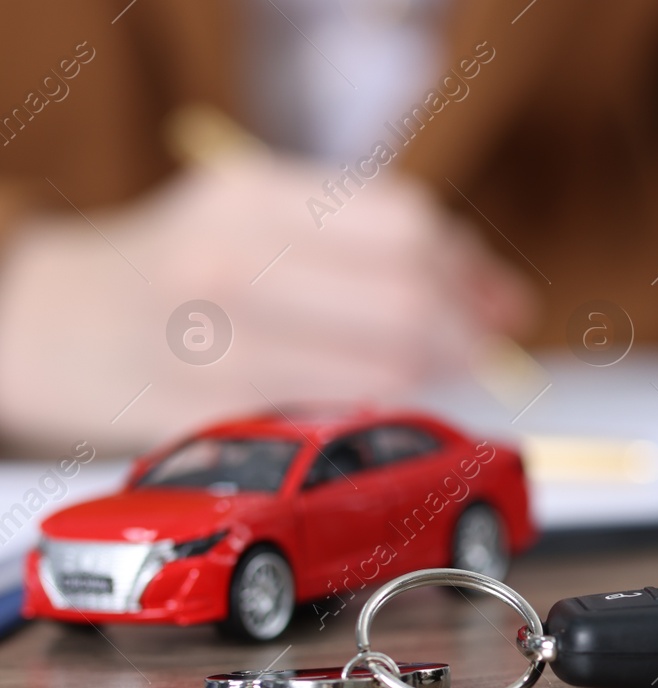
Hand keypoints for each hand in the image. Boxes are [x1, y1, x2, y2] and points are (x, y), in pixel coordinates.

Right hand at [0, 153, 533, 453]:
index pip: (406, 227)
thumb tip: (494, 295)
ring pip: (387, 369)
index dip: (471, 268)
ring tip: (442, 371)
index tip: (501, 299)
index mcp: (249, 197)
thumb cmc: (179, 264)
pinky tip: (383, 397)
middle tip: (489, 347)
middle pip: (407, 300)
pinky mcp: (222, 419)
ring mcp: (222, 347)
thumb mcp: (255, 211)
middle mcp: (232, 267)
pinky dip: (385, 408)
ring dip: (437, 376)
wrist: (56, 325)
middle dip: (469, 331)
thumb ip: (367, 237)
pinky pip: (343, 418)